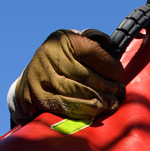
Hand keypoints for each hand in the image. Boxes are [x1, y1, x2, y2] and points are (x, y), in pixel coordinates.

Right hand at [10, 29, 126, 126]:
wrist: (29, 79)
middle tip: (120, 94)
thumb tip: (111, 45)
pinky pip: (66, 107)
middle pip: (87, 76)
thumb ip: (93, 42)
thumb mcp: (74, 44)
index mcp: (62, 39)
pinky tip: (95, 111)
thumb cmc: (62, 61)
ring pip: (78, 93)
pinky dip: (84, 111)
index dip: (110, 66)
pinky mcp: (37, 97)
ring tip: (112, 104)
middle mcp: (49, 55)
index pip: (93, 52)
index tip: (118, 75)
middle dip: (108, 87)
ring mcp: (41, 77)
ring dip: (100, 102)